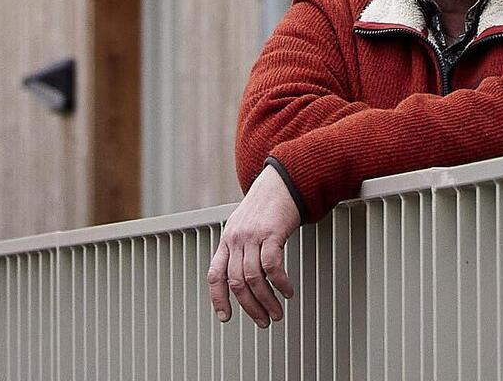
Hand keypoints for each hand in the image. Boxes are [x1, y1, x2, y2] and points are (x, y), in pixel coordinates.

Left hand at [204, 163, 302, 325]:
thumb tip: (242, 279)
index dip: (218, 298)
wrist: (282, 181)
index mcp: (226, 240)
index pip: (215, 274)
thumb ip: (239, 249)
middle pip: (236, 282)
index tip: (225, 317)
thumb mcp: (244, 226)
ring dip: (266, 301)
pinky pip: (272, 265)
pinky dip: (280, 283)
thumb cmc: (266, 206)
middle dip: (250, 307)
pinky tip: (287, 291)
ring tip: (277, 312)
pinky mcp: (271, 232)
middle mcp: (236, 239)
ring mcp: (252, 235)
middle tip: (263, 321)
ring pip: (253, 278)